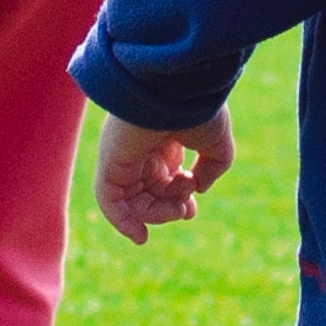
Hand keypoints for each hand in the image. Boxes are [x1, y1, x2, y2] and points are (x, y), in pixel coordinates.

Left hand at [93, 114, 232, 239]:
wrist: (175, 88)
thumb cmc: (196, 108)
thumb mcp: (216, 143)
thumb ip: (212, 167)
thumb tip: (197, 189)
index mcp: (164, 139)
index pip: (164, 178)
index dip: (179, 198)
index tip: (192, 208)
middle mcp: (141, 148)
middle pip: (149, 192)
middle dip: (169, 209)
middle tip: (187, 211)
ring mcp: (124, 156)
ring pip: (133, 200)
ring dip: (158, 214)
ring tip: (179, 209)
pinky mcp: (111, 162)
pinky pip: (110, 200)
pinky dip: (122, 221)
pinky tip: (141, 237)